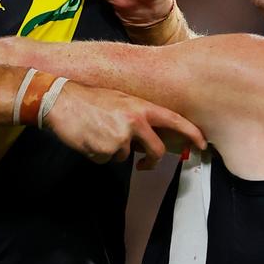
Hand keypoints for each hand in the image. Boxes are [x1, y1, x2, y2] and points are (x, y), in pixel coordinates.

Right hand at [44, 79, 204, 170]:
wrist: (61, 100)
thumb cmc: (91, 99)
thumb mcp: (121, 101)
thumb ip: (138, 116)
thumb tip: (150, 139)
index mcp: (140, 107)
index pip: (174, 120)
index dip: (192, 134)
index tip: (202, 144)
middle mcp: (134, 121)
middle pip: (157, 152)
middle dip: (150, 161)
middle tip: (143, 163)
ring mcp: (120, 137)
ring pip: (126, 157)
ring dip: (114, 151)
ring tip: (99, 132)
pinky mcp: (105, 151)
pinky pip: (107, 160)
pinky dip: (99, 154)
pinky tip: (90, 138)